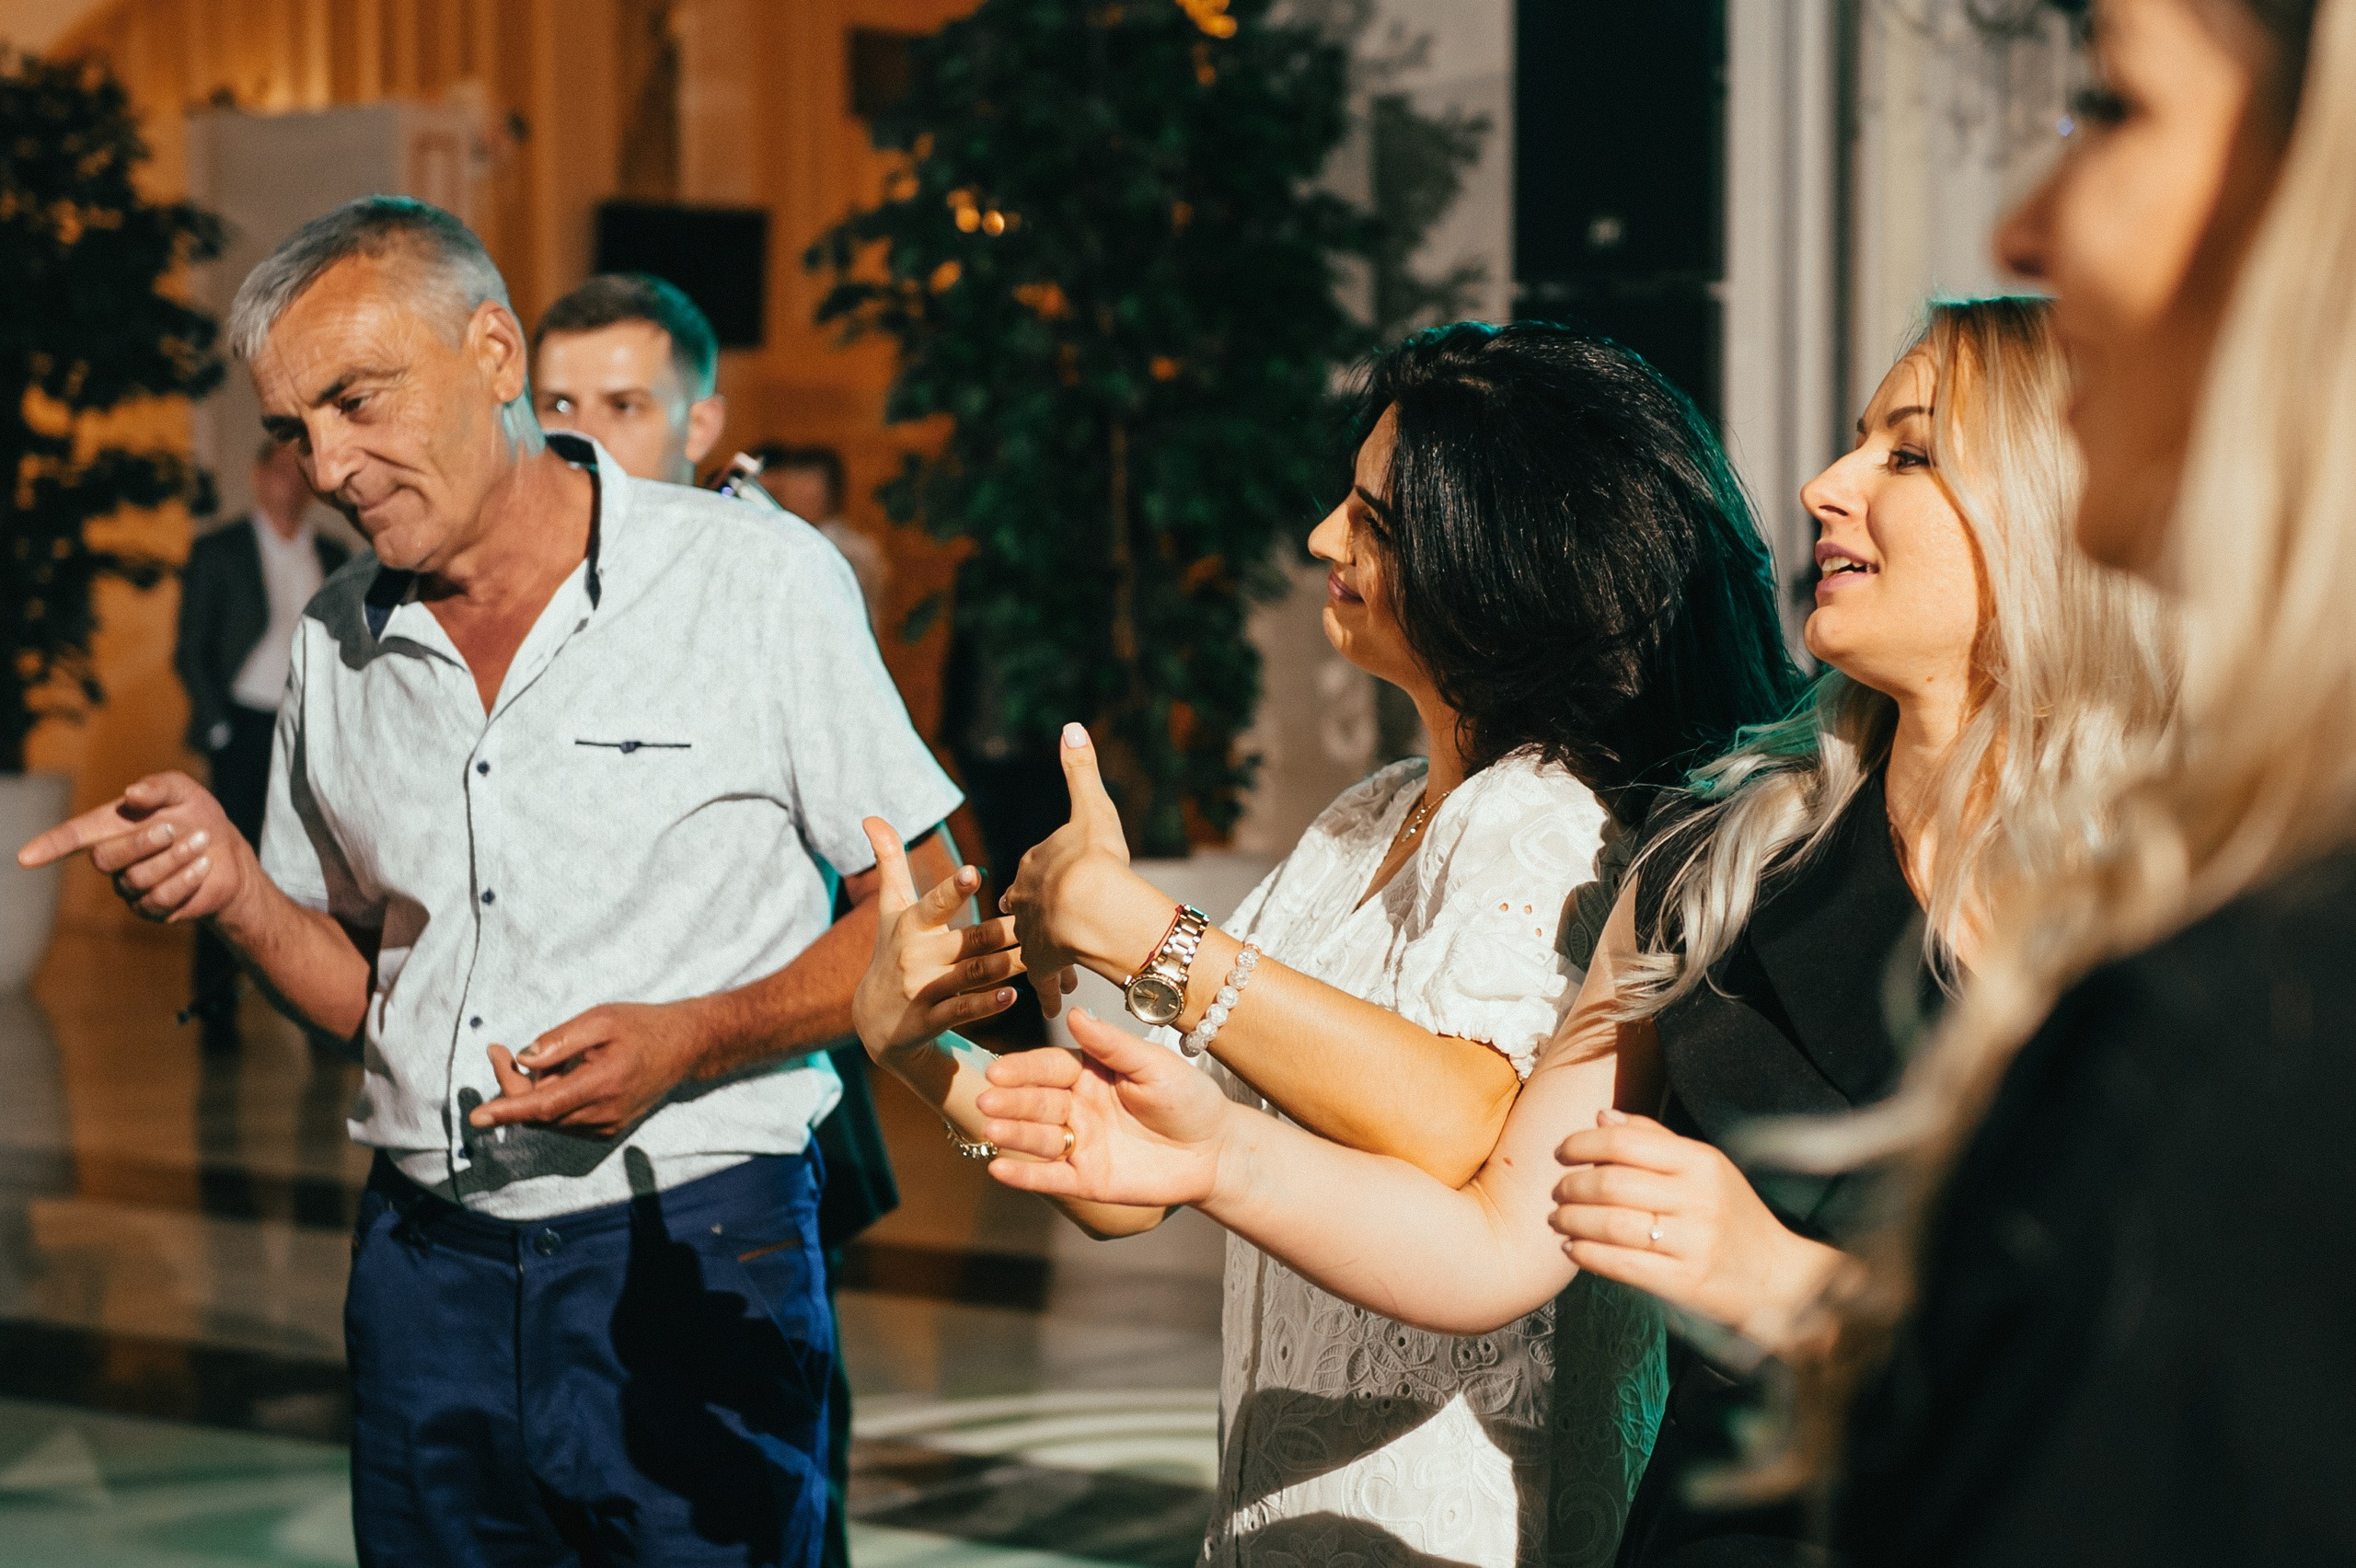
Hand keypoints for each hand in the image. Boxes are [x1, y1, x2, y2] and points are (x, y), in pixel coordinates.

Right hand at [16, 771, 251, 924]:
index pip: (73, 837)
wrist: (230, 853)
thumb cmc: (197, 817)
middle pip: (103, 859)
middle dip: (141, 842)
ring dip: (175, 858)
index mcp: (111, 828)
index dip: (49, 846)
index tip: (25, 857)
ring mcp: (130, 887)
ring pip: (137, 878)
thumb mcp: (184, 792)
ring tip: (202, 843)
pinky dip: (187, 879)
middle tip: (175, 829)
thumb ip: (158, 786)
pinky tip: (204, 866)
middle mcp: (114, 859)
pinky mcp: (152, 909)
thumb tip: (131, 794)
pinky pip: (160, 899)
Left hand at [467, 998, 713, 1139]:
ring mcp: (607, 1126)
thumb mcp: (601, 1019)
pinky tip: (563, 1075)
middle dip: (512, 1086)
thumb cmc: (642, 1026)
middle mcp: (604, 1113)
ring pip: (549, 1119)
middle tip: (500, 1051)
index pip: (544, 1106)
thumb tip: (523, 1059)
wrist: (685, 1048)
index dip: (507, 1110)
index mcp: (603, 1083)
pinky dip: (551, 1101)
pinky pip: (563, 1121)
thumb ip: (560, 1040)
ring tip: (546, 1058)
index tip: (477, 1116)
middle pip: (539, 1113)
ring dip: (533, 1093)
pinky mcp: (607, 1129)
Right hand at [853, 817, 1023, 1057]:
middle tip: (1035, 921)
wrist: (875, 1020)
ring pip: (972, 973)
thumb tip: (870, 816)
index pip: (933, 903)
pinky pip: (963, 1009)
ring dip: (1006, 965)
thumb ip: (889, 863)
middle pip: (967, 940)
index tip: (973, 873)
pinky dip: (988, 1004)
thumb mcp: (890, 909)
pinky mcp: (931, 1019)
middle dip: (1000, 931)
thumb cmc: (891, 950)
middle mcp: (915, 955)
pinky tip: (1013, 995)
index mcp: (911, 924)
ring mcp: (922, 989)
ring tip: (1035, 956)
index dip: (953, 889)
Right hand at [978, 1006, 1232, 1206]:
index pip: (1049, 1068)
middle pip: (1037, 1102)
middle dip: (1011, 1101)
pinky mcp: (1086, 1180)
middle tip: (987, 1100)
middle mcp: (1077, 1107)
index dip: (1023, 1070)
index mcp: (1090, 1073)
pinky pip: (1050, 1178)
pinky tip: (998, 1169)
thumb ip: (1112, 1045)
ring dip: (1014, 1134)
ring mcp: (1079, 1144)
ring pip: (1039, 1139)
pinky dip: (1024, 1175)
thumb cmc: (1188, 1099)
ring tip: (991, 1129)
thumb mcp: (1153, 1066)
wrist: (1215, 1151)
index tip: (998, 1070)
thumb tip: (1074, 1013)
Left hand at [999, 723, 1142, 1017]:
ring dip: (1036, 956)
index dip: (1040, 876)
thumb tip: (1071, 726)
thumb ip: (1080, 770)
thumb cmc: (1093, 855)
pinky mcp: (1042, 966)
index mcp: (1035, 865)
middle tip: (1033, 927)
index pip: (1032, 869)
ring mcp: (1032, 935)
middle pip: (1022, 909)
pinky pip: (1041, 982)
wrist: (1090, 906)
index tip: (1039, 883)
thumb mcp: (1091, 806)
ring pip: (1029, 947)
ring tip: (1042, 967)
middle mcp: (1026, 901)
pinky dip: (1045, 991)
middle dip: (1029, 918)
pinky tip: (1049, 1003)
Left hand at [1549, 1110, 1843, 1349]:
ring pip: (1610, 1224)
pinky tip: (1573, 1249)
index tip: (1562, 1152)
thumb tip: (1601, 1116)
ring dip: (1572, 1220)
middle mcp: (1699, 1198)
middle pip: (1611, 1184)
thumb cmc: (1733, 1216)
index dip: (1583, 1143)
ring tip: (1558, 1219)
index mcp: (1702, 1162)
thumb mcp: (1707, 1168)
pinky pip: (1621, 1264)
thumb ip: (1654, 1139)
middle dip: (1572, 1185)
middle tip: (1558, 1191)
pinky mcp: (1685, 1282)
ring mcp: (1693, 1242)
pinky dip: (1587, 1254)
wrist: (1778, 1280)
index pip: (1626, 1142)